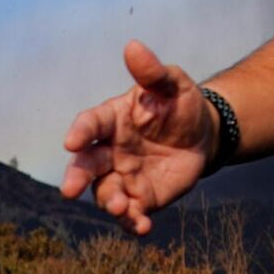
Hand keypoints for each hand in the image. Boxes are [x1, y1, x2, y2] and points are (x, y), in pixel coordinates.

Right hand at [59, 40, 216, 235]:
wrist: (203, 134)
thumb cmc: (180, 104)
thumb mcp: (172, 84)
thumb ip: (152, 71)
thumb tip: (133, 46)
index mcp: (112, 119)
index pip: (90, 124)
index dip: (80, 132)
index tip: (72, 141)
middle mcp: (110, 151)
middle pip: (87, 165)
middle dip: (77, 177)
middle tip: (70, 190)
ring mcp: (123, 176)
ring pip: (106, 193)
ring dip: (109, 202)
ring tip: (120, 208)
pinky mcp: (141, 197)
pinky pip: (131, 213)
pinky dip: (133, 223)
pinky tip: (143, 228)